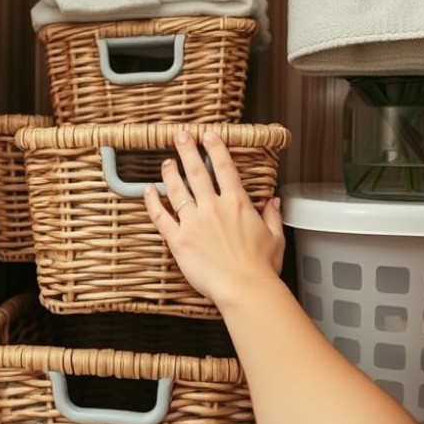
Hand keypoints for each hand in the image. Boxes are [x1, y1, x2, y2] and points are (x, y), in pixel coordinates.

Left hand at [143, 131, 284, 302]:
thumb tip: (274, 203)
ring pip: (177, 190)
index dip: (214, 147)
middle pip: (196, 171)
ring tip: (166, 162)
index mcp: (237, 203)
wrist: (243, 288)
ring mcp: (193, 222)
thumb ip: (272, 216)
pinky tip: (148, 191)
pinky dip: (152, 202)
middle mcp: (212, 207)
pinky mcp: (179, 240)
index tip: (208, 135)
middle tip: (180, 137)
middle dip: (187, 150)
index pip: (224, 167)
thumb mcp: (275, 237)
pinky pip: (161, 216)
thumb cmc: (260, 267)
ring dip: (170, 172)